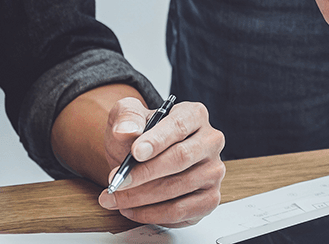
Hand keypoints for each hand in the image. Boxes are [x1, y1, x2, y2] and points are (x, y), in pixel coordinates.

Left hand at [97, 98, 224, 226]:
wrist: (143, 160)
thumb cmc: (139, 137)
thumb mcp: (127, 116)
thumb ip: (126, 118)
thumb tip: (125, 131)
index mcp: (194, 115)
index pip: (179, 126)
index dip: (157, 141)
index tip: (135, 153)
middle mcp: (210, 142)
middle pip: (181, 158)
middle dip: (144, 173)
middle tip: (117, 182)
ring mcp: (213, 171)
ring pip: (179, 187)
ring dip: (141, 197)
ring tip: (115, 198)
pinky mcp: (210, 198)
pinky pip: (181, 211)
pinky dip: (152, 214)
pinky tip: (132, 209)